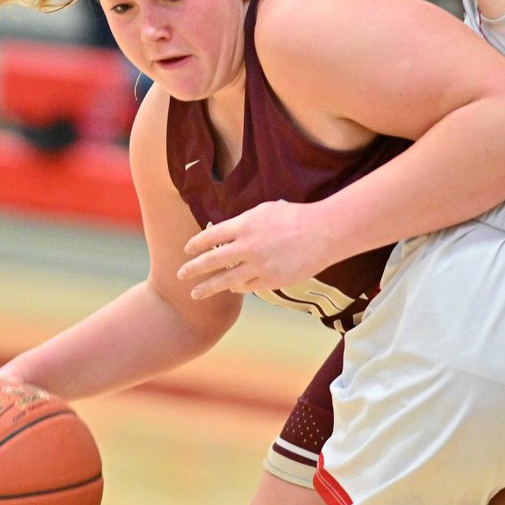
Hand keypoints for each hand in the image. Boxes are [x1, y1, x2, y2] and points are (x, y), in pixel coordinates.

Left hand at [177, 200, 338, 299]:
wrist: (323, 232)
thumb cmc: (295, 217)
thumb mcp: (265, 210)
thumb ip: (243, 223)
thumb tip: (226, 232)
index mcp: (244, 225)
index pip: (210, 236)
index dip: (196, 244)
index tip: (187, 250)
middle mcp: (247, 247)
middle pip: (211, 261)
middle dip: (193, 269)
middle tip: (181, 275)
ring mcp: (258, 266)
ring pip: (226, 280)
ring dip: (208, 287)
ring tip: (195, 294)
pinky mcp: (271, 280)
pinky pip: (248, 287)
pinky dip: (239, 287)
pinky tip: (233, 287)